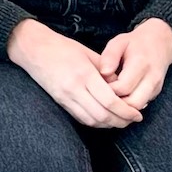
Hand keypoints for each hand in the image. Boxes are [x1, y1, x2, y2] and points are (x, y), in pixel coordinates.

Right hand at [7, 20, 141, 127]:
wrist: (33, 50)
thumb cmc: (62, 47)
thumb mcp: (88, 54)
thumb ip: (106, 72)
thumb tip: (122, 89)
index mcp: (84, 74)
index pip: (109, 100)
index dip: (126, 110)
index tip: (138, 113)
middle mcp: (74, 88)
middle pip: (102, 114)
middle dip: (121, 121)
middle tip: (133, 119)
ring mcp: (65, 97)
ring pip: (91, 120)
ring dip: (109, 124)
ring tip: (121, 121)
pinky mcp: (59, 101)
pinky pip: (80, 118)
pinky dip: (95, 122)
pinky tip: (104, 119)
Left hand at [98, 18, 171, 105]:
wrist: (160, 43)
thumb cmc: (134, 43)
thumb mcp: (118, 42)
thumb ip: (109, 57)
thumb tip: (103, 73)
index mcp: (141, 64)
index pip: (123, 87)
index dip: (108, 90)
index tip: (97, 86)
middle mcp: (152, 78)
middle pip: (132, 103)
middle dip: (115, 103)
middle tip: (102, 95)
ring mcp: (156, 87)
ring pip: (138, 108)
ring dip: (122, 106)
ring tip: (109, 97)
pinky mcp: (156, 93)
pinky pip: (142, 105)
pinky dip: (129, 105)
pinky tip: (118, 97)